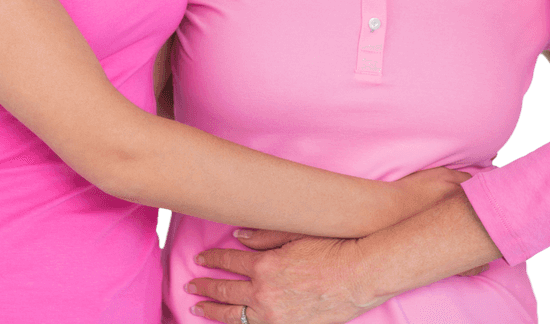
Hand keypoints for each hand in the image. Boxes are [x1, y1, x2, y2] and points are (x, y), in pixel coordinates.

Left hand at [190, 233, 377, 323]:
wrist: (358, 276)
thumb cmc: (332, 250)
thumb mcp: (296, 234)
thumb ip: (264, 236)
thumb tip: (238, 235)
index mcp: (265, 265)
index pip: (230, 260)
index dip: (213, 258)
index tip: (202, 258)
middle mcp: (263, 293)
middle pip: (225, 290)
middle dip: (204, 286)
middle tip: (190, 284)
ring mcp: (273, 315)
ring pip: (232, 315)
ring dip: (212, 310)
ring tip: (198, 307)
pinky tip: (230, 322)